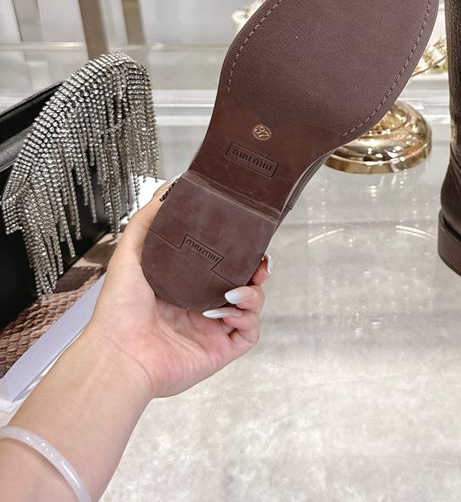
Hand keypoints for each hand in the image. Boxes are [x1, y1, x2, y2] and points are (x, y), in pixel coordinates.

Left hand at [84, 183, 270, 398]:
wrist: (119, 354)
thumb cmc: (119, 309)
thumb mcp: (132, 253)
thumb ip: (149, 219)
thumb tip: (170, 188)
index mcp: (185, 284)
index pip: (223, 263)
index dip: (240, 252)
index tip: (249, 240)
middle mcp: (201, 306)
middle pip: (245, 282)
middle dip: (258, 270)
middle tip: (260, 264)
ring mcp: (213, 329)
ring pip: (252, 305)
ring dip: (252, 294)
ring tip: (233, 292)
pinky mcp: (220, 350)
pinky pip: (249, 332)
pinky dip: (246, 318)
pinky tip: (226, 311)